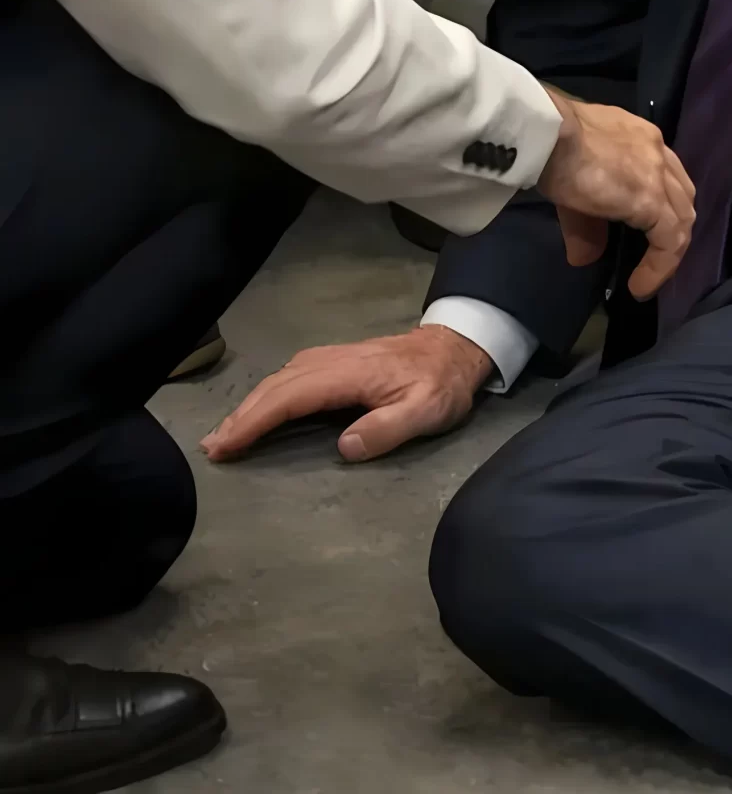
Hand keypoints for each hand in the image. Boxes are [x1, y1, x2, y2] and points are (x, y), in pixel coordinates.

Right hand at [201, 325, 491, 465]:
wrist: (457, 346)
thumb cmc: (443, 384)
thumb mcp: (428, 410)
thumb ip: (388, 428)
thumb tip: (344, 447)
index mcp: (352, 374)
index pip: (291, 397)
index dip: (255, 420)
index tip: (226, 444)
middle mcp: (335, 360)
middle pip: (277, 385)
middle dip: (242, 415)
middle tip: (212, 447)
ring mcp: (335, 357)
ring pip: (281, 377)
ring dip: (251, 404)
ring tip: (227, 433)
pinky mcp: (338, 361)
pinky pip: (292, 375)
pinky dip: (269, 393)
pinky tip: (262, 408)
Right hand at [536, 90, 694, 298]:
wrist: (548, 135)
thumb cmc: (553, 148)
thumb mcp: (573, 187)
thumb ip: (587, 224)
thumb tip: (584, 258)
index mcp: (640, 139)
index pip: (664, 175)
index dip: (659, 208)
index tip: (644, 234)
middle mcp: (656, 150)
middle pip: (681, 194)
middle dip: (672, 226)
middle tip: (655, 254)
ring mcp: (658, 172)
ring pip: (682, 216)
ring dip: (670, 249)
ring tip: (651, 277)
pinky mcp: (652, 198)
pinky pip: (670, 238)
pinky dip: (661, 265)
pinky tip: (641, 286)